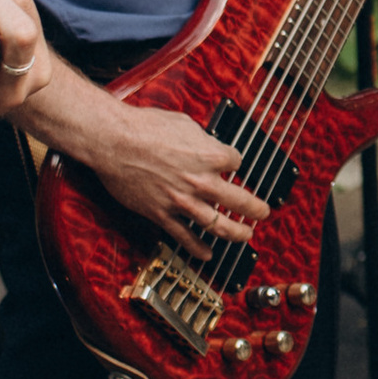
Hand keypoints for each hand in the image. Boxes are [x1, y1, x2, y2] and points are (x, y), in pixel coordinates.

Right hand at [61, 96, 270, 261]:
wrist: (113, 141)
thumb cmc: (146, 127)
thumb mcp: (185, 124)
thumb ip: (202, 140)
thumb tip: (207, 145)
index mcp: (211, 155)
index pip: (237, 163)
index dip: (233, 162)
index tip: (231, 164)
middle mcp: (201, 181)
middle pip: (239, 200)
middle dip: (256, 208)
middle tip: (263, 212)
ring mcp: (182, 200)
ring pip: (217, 224)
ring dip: (236, 233)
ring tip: (246, 235)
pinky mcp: (161, 213)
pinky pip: (184, 236)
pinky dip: (197, 248)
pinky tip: (207, 254)